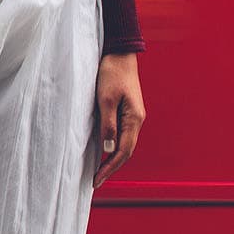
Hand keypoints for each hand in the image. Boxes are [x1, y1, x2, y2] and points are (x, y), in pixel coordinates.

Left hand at [95, 53, 144, 183]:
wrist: (119, 52)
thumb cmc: (112, 72)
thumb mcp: (105, 99)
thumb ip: (108, 125)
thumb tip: (109, 150)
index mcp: (134, 119)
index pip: (123, 152)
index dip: (110, 168)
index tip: (96, 180)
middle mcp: (137, 120)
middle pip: (126, 151)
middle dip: (112, 168)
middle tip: (96, 180)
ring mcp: (133, 115)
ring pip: (125, 144)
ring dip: (113, 158)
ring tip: (99, 170)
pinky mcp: (127, 110)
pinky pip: (122, 134)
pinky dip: (113, 146)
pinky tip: (104, 150)